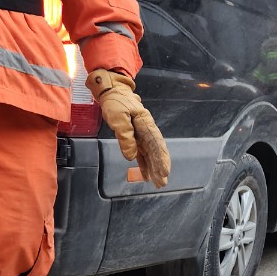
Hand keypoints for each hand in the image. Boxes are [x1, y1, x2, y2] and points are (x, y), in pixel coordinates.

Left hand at [85, 69, 169, 188]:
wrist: (112, 92)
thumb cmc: (115, 102)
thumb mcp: (118, 116)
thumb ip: (125, 135)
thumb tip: (131, 156)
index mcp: (146, 124)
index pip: (156, 144)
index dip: (161, 158)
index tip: (164, 171)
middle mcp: (146, 131)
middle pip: (156, 151)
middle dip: (160, 167)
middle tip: (162, 183)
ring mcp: (141, 136)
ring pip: (150, 154)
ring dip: (154, 168)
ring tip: (158, 183)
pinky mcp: (135, 139)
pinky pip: (141, 154)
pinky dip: (144, 164)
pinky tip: (146, 176)